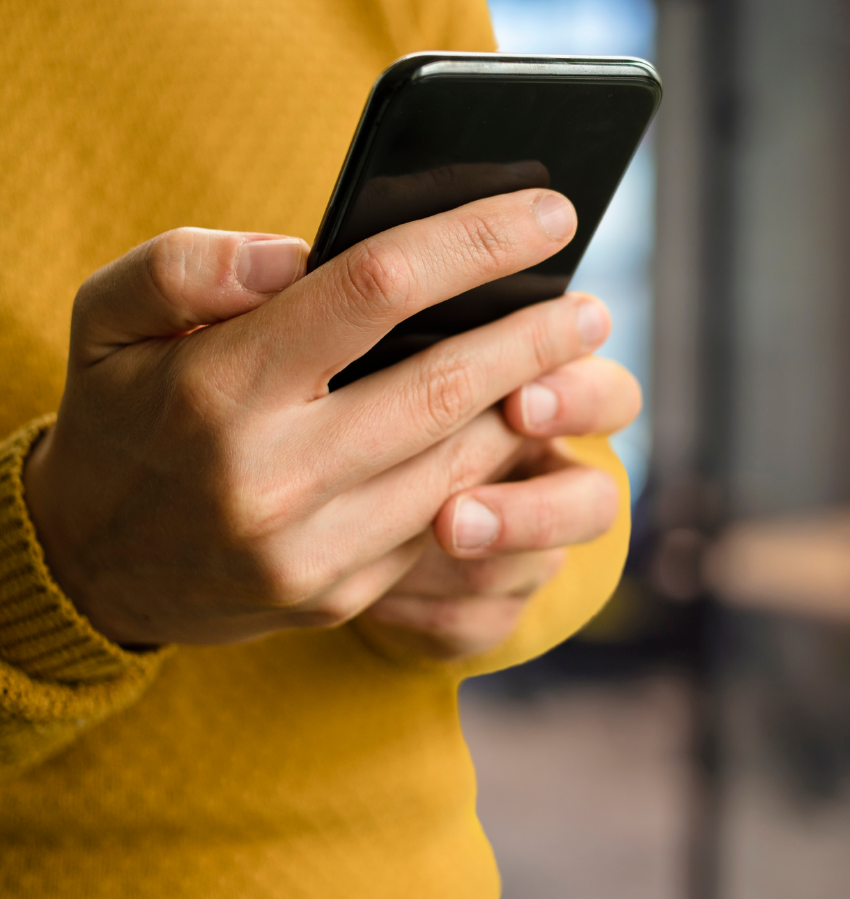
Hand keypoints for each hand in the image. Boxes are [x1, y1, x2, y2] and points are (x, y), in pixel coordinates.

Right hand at [24, 184, 611, 646]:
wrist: (85, 560)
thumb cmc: (111, 414)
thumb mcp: (106, 315)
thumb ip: (190, 265)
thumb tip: (301, 255)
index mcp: (219, 390)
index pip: (373, 290)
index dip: (472, 241)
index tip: (547, 213)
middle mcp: (272, 479)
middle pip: (443, 388)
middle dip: (534, 336)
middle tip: (590, 303)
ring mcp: (308, 551)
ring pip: (457, 466)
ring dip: (525, 405)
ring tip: (566, 357)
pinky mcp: (332, 596)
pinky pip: (433, 526)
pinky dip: (481, 473)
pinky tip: (504, 431)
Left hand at [357, 356, 640, 659]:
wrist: (335, 498)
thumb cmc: (377, 399)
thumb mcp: (397, 365)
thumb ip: (416, 352)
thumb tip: (381, 319)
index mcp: (549, 403)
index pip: (608, 398)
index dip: (578, 402)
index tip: (520, 403)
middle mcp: (551, 481)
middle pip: (592, 504)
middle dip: (528, 513)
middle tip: (457, 516)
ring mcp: (528, 554)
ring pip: (531, 572)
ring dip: (471, 564)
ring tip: (403, 548)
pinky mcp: (487, 614)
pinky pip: (472, 623)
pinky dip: (422, 610)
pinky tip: (375, 597)